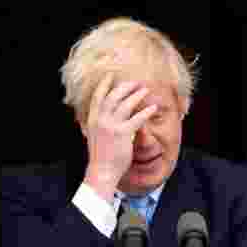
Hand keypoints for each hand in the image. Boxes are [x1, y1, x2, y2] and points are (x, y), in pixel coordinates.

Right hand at [82, 74, 157, 201]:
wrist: (101, 170)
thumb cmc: (102, 156)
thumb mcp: (96, 136)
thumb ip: (100, 124)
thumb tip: (107, 116)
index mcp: (92, 119)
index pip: (98, 97)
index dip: (104, 85)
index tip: (111, 75)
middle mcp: (100, 120)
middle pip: (113, 96)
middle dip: (125, 87)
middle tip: (136, 82)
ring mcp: (111, 126)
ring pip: (125, 104)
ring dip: (136, 95)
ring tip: (146, 90)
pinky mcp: (123, 134)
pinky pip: (137, 119)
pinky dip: (146, 111)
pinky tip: (154, 108)